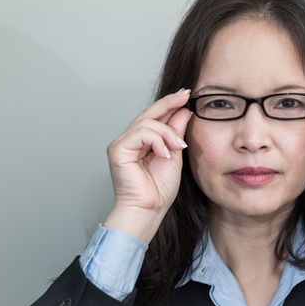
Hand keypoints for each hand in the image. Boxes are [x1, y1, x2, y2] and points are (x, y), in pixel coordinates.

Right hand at [105, 88, 192, 212]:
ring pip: (147, 123)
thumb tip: (183, 111)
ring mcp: (121, 144)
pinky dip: (157, 141)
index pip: (155, 117)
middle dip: (168, 103)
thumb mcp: (174, 155)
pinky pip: (140, 133)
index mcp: (141, 142)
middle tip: (185, 95)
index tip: (186, 95)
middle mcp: (129, 140)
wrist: (148, 210)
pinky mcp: (117, 149)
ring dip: (167, 133)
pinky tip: (165, 154)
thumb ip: (175, 133)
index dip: (170, 104)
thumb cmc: (158, 190)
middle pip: (149, 113)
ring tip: (178, 147)